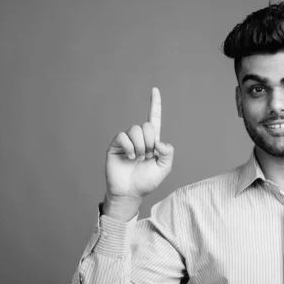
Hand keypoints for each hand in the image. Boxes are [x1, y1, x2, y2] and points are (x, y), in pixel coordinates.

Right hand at [105, 88, 173, 209]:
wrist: (130, 193)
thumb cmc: (146, 181)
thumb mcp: (164, 168)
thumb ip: (168, 153)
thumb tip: (159, 141)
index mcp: (152, 141)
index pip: (154, 118)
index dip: (155, 104)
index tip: (155, 89)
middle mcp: (139, 138)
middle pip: (146, 125)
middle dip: (149, 142)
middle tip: (147, 156)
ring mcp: (127, 141)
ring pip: (135, 130)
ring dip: (140, 146)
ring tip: (138, 159)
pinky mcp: (116, 145)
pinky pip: (123, 137)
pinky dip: (129, 147)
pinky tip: (129, 157)